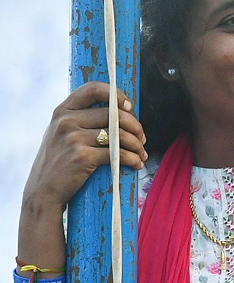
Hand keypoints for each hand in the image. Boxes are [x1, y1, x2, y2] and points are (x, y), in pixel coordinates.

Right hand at [23, 82, 146, 210]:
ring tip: (141, 153)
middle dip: (135, 126)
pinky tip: (136, 163)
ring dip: (137, 145)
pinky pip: (117, 153)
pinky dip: (132, 159)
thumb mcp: (60, 133)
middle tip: (142, 138)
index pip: (93, 89)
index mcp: (62, 111)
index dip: (116, 94)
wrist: (42, 193)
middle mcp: (66, 121)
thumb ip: (80, 119)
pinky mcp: (82, 157)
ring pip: (119, 135)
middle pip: (113, 114)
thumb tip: (120, 111)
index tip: (129, 106)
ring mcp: (73, 138)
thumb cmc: (58, 163)